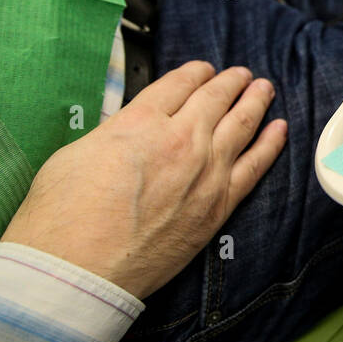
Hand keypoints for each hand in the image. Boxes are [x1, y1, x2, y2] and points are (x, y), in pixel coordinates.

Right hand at [2, 61, 287, 298]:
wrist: (79, 270)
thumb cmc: (62, 219)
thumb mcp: (74, 154)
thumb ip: (113, 135)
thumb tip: (128, 133)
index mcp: (139, 122)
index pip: (177, 85)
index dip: (193, 74)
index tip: (202, 71)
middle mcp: (180, 140)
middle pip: (214, 99)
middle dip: (230, 83)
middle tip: (241, 75)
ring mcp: (205, 172)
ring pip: (241, 125)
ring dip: (255, 102)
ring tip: (264, 89)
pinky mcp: (219, 205)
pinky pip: (255, 166)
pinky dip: (270, 144)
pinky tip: (279, 129)